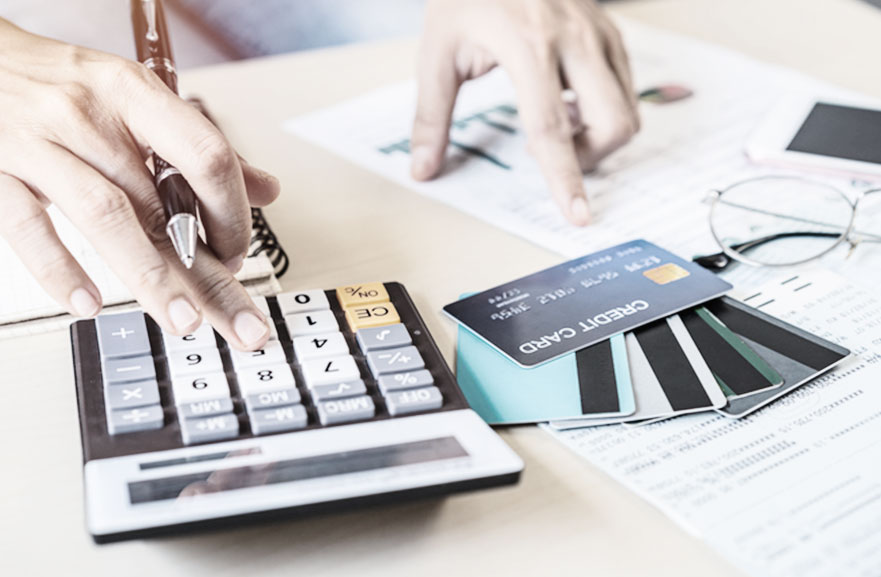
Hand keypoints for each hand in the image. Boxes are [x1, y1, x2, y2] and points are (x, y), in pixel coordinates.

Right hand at [0, 20, 279, 349]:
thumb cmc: (65, 86)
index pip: (204, 155)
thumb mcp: (136, 100)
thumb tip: (266, 190)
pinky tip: (87, 305)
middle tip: (243, 326)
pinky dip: (59, 269)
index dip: (232, 211)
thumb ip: (199, 148)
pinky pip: (28, 226)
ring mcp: (39, 144)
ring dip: (151, 277)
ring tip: (183, 321)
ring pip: (105, 216)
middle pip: (163, 205)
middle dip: (210, 274)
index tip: (238, 252)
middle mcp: (90, 117)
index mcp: (135, 95)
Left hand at [410, 0, 638, 225]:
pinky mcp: (609, 28)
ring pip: (629, 107)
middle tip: (556, 153)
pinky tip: (570, 98)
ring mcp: (598, 31)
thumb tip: (423, 169)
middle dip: (592, 156)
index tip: (579, 215)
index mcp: (528, 47)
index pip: (553, 131)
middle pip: (612, 123)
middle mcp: (573, 39)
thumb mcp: (437, 53)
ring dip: (601, 134)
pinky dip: (606, 107)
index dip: (566, 180)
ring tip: (560, 122)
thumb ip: (431, 116)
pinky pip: (627, 84)